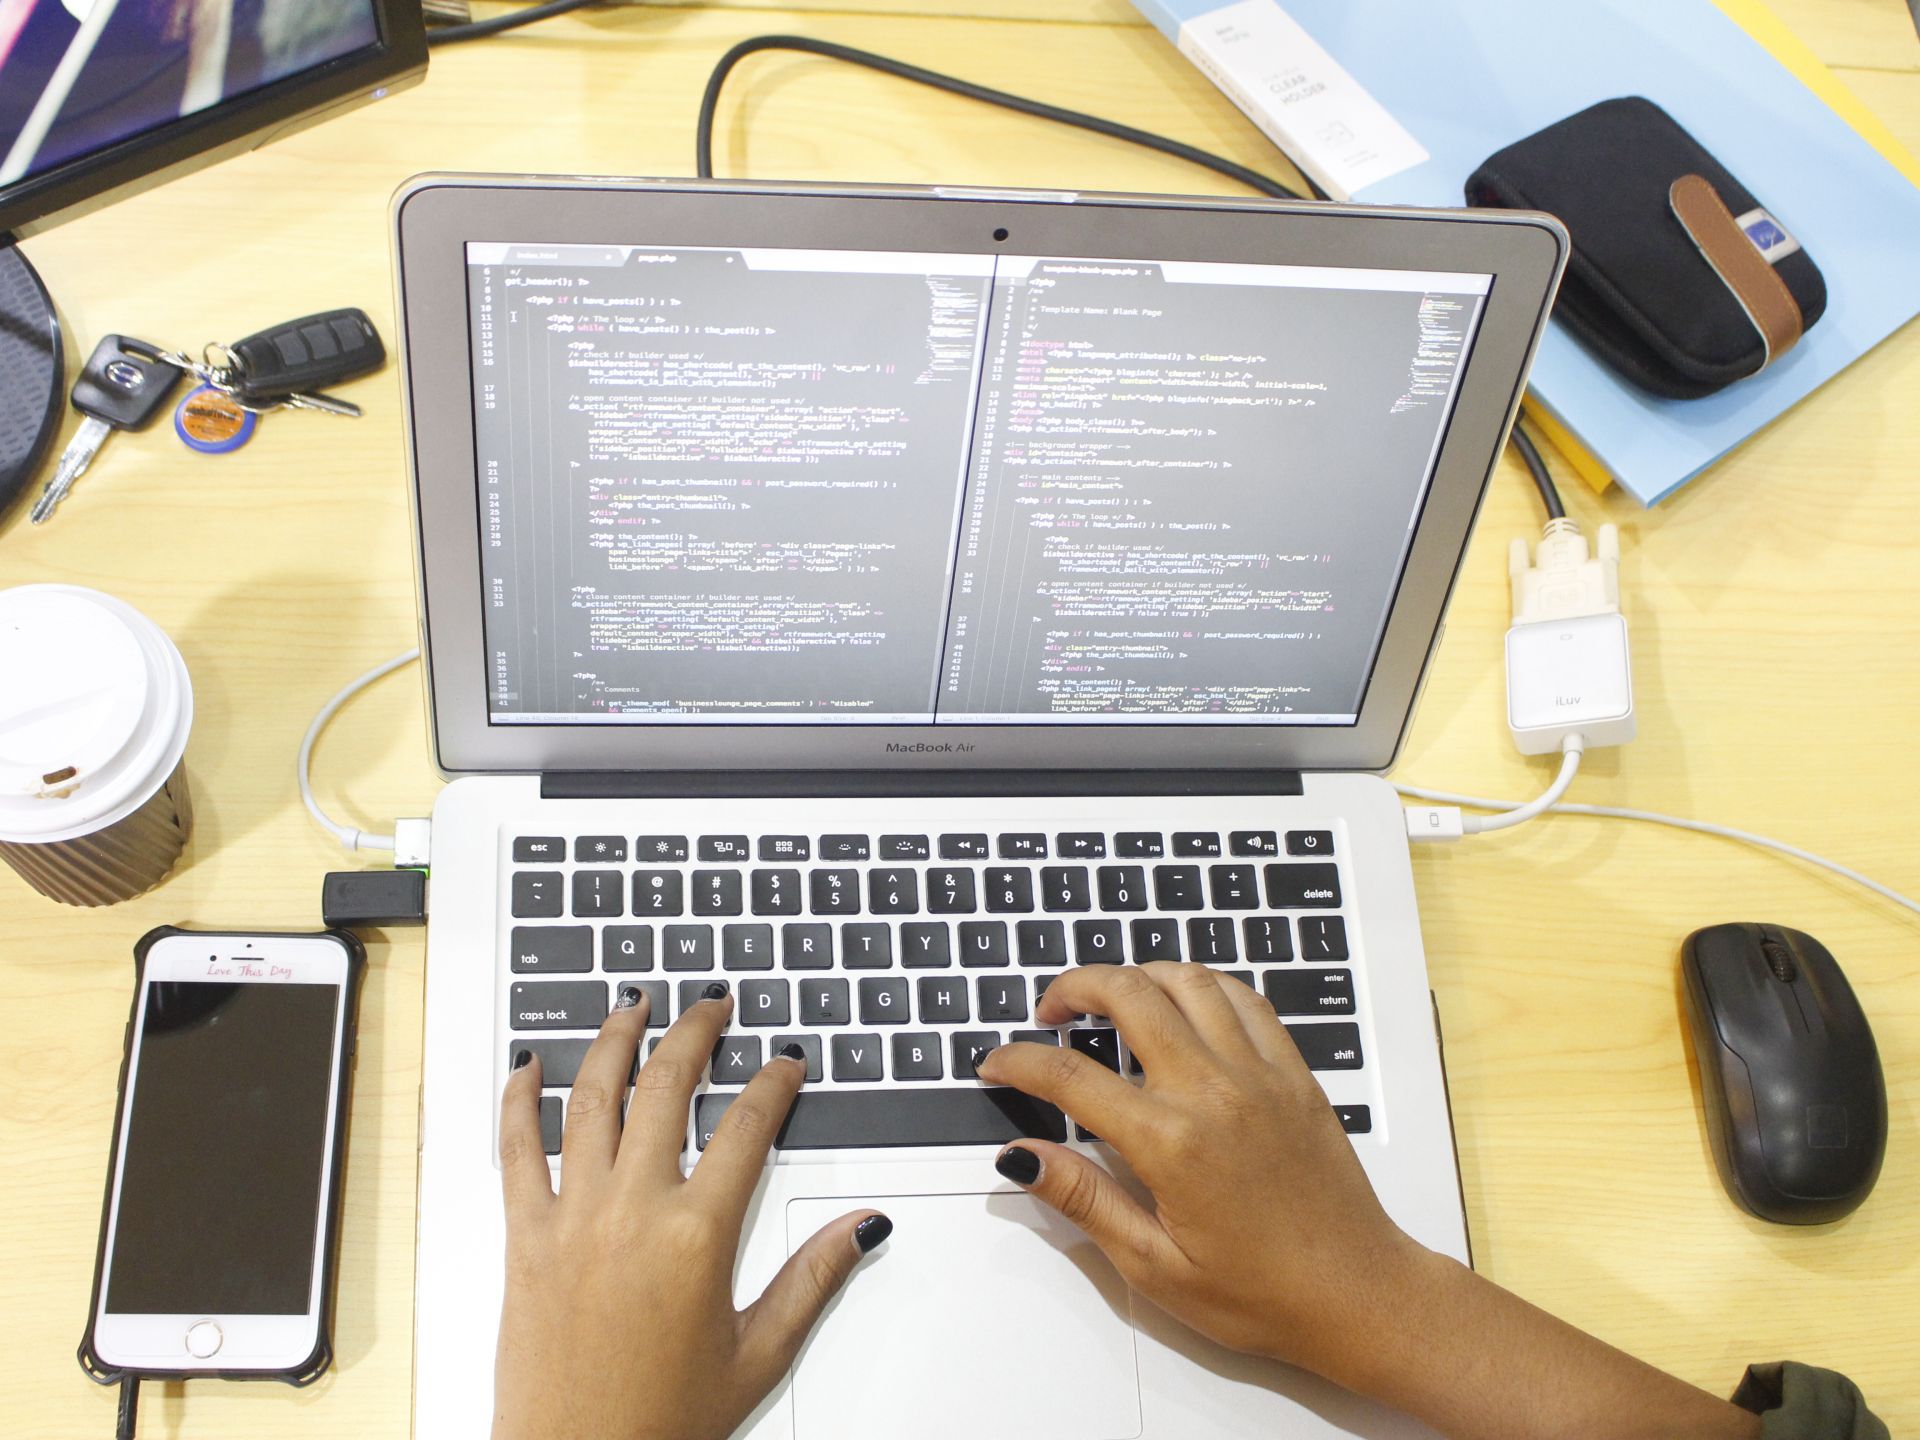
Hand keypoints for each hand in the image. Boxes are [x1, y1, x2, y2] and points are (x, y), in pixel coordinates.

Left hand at [492, 984, 891, 1439]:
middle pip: (668, 1086)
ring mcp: (572, 1216)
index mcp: (697, 1235)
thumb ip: (813, 1278)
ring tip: (633, 1004)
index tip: (783, 1063)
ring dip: (613, 1040)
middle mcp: (632, 1209)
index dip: (772, 1083)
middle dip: (695, 1031)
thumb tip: (862, 1226)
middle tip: (711, 1005)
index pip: (748, 1127)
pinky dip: (517, 1100)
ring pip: (590, 1098)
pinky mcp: (523, 1236)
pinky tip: (526, 1065)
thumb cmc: (661, 1421)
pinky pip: (514, 1149)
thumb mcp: (758, 1354)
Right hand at [974, 963, 1414, 1377]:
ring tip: (1109, 999)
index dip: (1019, 1061)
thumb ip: (1083, 1199)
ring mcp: (1259, 1074)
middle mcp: (1214, 1091)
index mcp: (1171, 1143)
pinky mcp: (1294, 1072)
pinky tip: (1182, 1004)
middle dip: (1073, 987)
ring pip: (1187, 981)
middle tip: (1050, 1012)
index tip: (995, 1063)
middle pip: (1128, 995)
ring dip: (1137, 976)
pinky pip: (1244, 998)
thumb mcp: (1154, 1267)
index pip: (1071, 1077)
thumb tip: (1021, 1157)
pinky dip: (1202, 985)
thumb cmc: (1261, 1295)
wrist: (1357, 1295)